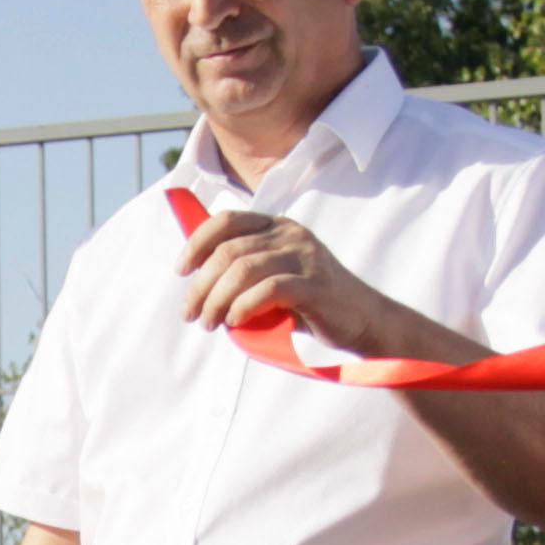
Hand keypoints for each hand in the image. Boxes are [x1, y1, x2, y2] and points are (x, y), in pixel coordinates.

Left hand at [177, 203, 454, 365]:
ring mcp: (304, 256)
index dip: (197, 243)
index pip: (227, 221)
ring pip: (243, 270)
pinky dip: (243, 307)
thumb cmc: (312, 304)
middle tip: (191, 314)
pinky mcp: (315, 284)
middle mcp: (290, 234)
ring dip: (217, 299)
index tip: (181, 271)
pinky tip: (235, 322)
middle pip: (229, 250)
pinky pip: (268, 290)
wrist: (363, 321)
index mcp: (278, 227)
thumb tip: (196, 282)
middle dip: (201, 285)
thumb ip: (246, 271)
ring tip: (210, 323)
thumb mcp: (275, 278)